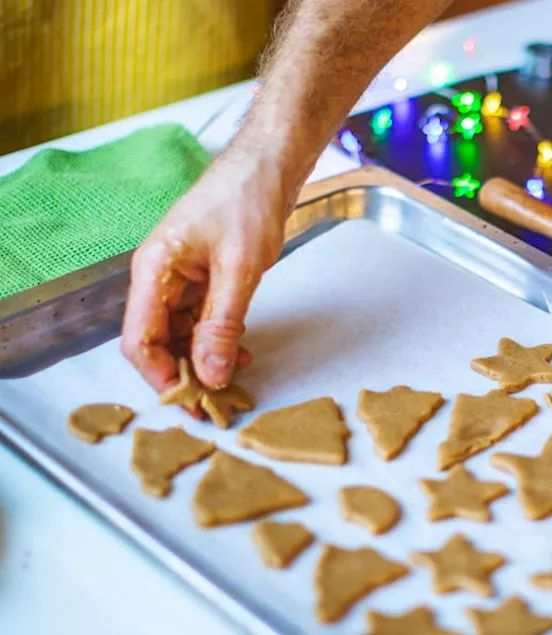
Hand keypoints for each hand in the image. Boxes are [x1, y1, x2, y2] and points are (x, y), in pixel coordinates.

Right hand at [121, 145, 290, 394]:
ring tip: (234, 379)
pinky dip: (217, 340)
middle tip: (215, 405)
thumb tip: (210, 373)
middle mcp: (158, 277)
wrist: (267, 167)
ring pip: (180, 334)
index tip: (190, 400)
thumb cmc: (247, 202)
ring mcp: (178, 278)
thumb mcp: (239, 269)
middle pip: (157, 341)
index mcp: (153, 270)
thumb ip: (222, 324)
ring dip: (203, 360)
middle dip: (183, 374)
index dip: (160, 375)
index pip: (140, 338)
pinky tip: (239, 352)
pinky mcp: (200, 278)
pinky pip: (199, 320)